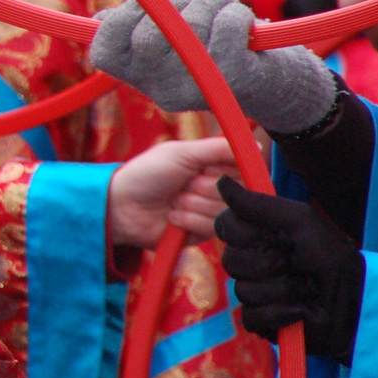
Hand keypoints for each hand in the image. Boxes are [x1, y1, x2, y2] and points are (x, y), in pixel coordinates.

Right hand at [90, 0, 335, 133]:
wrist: (276, 87)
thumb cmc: (215, 52)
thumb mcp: (170, 46)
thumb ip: (135, 32)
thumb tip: (99, 20)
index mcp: (141, 81)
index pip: (105, 52)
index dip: (120, 20)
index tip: (149, 8)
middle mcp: (163, 91)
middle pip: (148, 32)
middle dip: (174, 2)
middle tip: (197, 2)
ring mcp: (199, 86)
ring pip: (190, 23)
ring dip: (210, 1)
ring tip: (223, 8)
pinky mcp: (234, 78)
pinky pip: (226, 26)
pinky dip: (235, 12)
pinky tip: (242, 20)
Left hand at [107, 137, 236, 247]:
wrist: (122, 205)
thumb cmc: (147, 173)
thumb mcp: (181, 153)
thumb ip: (217, 148)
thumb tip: (255, 145)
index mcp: (214, 166)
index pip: (245, 169)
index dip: (229, 171)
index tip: (211, 169)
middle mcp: (217, 189)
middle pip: (237, 192)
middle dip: (205, 187)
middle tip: (183, 183)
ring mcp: (211, 211)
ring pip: (225, 211)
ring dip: (194, 204)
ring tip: (174, 199)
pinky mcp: (203, 233)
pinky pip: (212, 228)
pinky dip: (189, 220)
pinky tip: (173, 215)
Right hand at [215, 177, 363, 361]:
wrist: (358, 302)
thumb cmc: (333, 258)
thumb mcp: (301, 221)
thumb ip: (259, 204)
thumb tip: (221, 181)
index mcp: (257, 235)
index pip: (225, 227)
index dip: (245, 233)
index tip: (274, 234)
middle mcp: (252, 261)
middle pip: (231, 260)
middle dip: (270, 264)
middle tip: (297, 264)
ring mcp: (254, 292)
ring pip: (243, 290)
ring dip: (283, 290)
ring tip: (306, 289)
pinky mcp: (260, 320)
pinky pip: (252, 317)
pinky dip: (281, 314)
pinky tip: (301, 310)